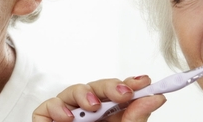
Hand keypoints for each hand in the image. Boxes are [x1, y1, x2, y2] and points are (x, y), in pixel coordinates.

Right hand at [33, 75, 165, 121]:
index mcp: (110, 118)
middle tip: (124, 93)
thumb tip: (155, 98)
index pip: (118, 94)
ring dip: (85, 93)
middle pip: (96, 88)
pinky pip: (48, 107)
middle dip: (111, 86)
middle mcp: (89, 116)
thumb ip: (136, 120)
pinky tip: (69, 118)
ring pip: (72, 92)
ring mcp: (68, 118)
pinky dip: (57, 107)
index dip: (130, 84)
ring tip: (94, 106)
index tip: (144, 83)